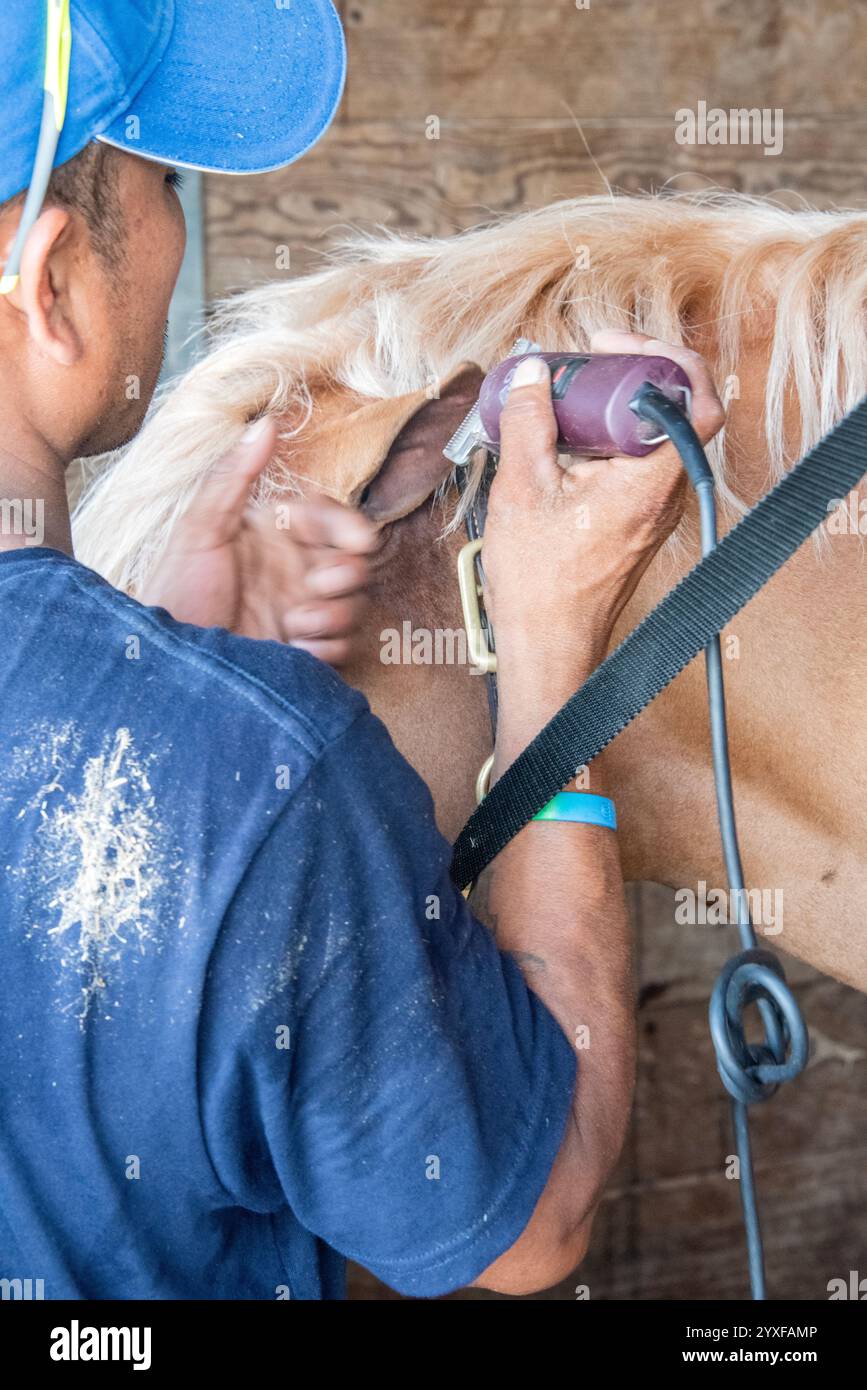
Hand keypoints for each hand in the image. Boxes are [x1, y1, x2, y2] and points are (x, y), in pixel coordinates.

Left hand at [139, 419, 377, 664]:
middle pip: (353, 562)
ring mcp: (301, 612)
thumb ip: (232, 477)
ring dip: (335, 614)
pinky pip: (342, 646)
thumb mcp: (198, 530)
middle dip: (346, 573)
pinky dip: (328, 648)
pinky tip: (296, 649)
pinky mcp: (303, 652)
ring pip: (353, 604)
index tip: (357, 540)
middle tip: (317, 586)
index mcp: (273, 535)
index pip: (330, 518)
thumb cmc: (174, 592)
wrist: (167, 667)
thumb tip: (265, 423)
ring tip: (295, 625)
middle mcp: (293, 571)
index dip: (348, 525)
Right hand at [481, 331, 725, 674]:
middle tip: (584, 363)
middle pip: (673, 410)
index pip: (696, 402)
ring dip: (612, 408)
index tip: (612, 349)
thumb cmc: (540, 585)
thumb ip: (528, 422)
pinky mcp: (636, 520)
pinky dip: (603, 440)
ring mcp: (653, 509)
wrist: (547, 645)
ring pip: (650, 435)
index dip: (663, 359)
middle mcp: (664, 494)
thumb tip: (534, 373)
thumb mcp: (521, 490)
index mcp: (650, 483)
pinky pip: (632, 462)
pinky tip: (561, 441)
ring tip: (565, 398)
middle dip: (629, 374)